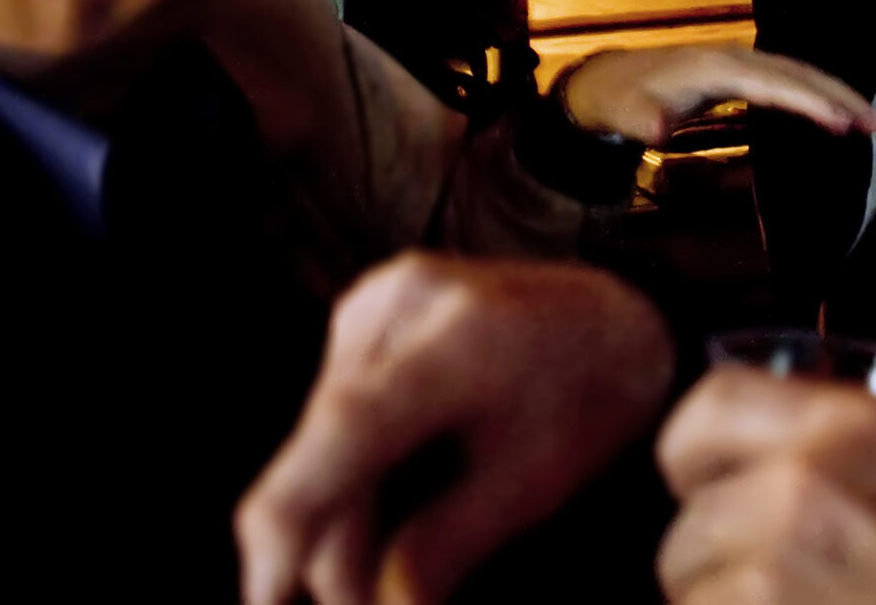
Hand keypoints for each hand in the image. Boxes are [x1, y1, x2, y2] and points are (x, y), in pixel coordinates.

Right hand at [238, 252, 673, 604]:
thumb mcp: (535, 481)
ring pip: (317, 442)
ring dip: (338, 522)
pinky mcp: (361, 314)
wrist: (609, 315)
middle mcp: (400, 304)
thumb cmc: (590, 396)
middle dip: (330, 553)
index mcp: (459, 340)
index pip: (348, 428)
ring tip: (384, 575)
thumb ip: (447, 544)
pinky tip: (388, 510)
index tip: (266, 600)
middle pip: (322, 452)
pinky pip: (332, 416)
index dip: (291, 521)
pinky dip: (347, 476)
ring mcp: (374, 301)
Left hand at [558, 43, 875, 144]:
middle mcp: (736, 56)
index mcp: (715, 65)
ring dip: (840, 95)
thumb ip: (641, 121)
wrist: (609, 83)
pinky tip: (843, 115)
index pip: (773, 82)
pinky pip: (793, 81)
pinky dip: (822, 95)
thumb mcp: (623, 114)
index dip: (808, 101)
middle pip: (798, 73)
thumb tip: (659, 131)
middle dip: (841, 96)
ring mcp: (744, 61)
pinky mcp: (747, 73)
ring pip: (802, 74)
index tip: (843, 123)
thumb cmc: (620, 101)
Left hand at [657, 368, 875, 604]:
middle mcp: (802, 485)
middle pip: (689, 520)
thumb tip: (773, 436)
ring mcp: (774, 568)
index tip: (714, 481)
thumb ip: (846, 436)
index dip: (704, 455)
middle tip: (780, 579)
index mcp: (851, 423)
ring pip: (691, 591)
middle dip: (722, 557)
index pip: (708, 407)